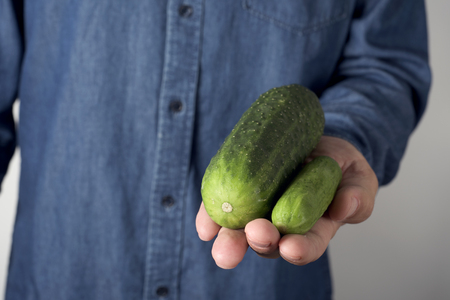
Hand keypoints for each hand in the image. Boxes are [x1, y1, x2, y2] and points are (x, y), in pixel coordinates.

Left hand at [196, 136, 378, 268]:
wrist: (315, 144)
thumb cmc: (340, 166)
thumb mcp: (358, 176)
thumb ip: (358, 194)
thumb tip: (345, 207)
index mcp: (313, 227)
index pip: (307, 245)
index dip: (300, 249)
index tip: (292, 248)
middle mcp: (281, 226)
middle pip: (268, 243)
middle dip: (259, 242)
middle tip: (256, 235)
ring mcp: (258, 211)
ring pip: (240, 232)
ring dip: (229, 238)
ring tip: (216, 238)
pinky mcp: (240, 193)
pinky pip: (222, 209)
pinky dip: (211, 218)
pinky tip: (205, 225)